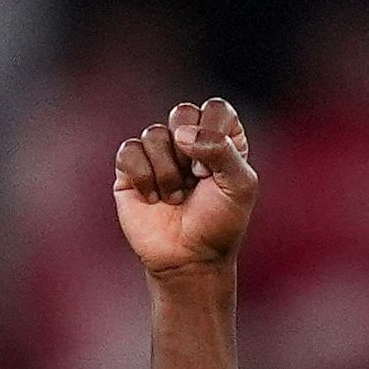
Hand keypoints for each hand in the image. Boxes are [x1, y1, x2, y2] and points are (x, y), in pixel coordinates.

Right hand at [115, 100, 257, 283]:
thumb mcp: (239, 185)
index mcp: (222, 139)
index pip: (216, 109)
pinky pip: (129, 151)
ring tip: (176, 199)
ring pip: (155, 134)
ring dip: (168, 174)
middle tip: (196, 181)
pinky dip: (143, 178)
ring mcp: (159, 153)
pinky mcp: (131, 169)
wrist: (189, 259)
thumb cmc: (219, 224)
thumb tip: (181, 134)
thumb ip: (221, 149)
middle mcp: (190, 140)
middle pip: (182, 113)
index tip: (213, 172)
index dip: (213, 136)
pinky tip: (153, 200)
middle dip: (188, 152)